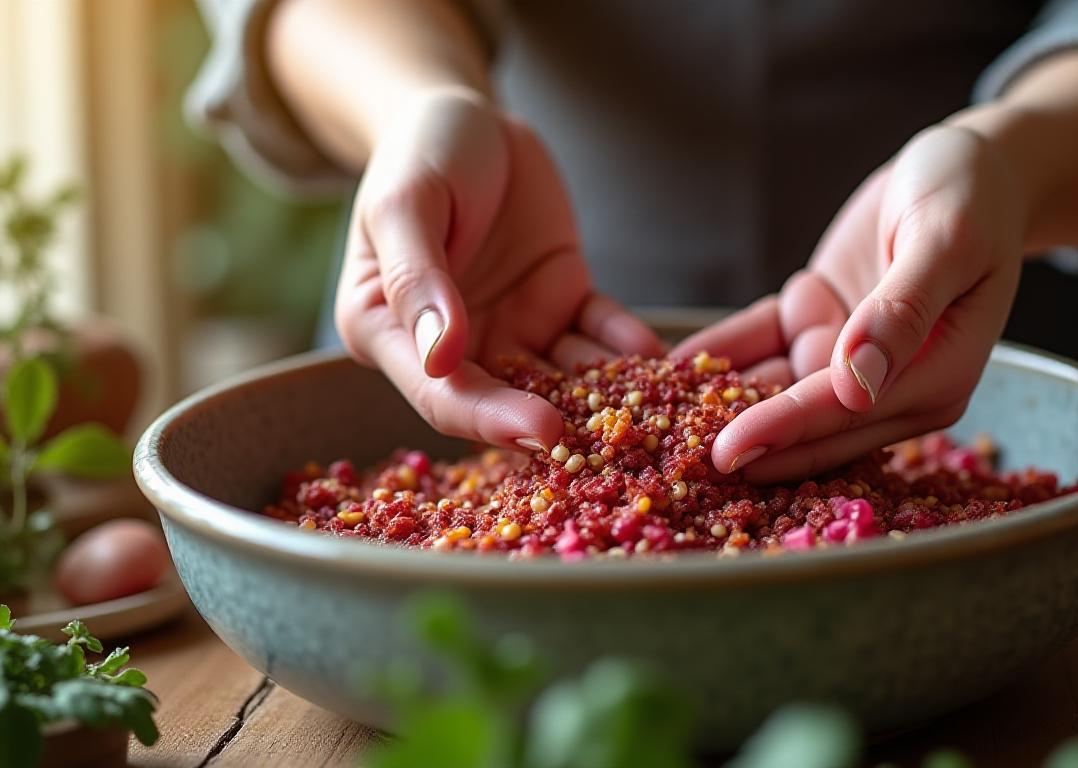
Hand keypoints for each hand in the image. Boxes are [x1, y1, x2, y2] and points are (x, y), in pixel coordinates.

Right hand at [337, 89, 661, 450]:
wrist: (469, 119)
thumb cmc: (419, 154)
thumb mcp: (406, 204)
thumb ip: (417, 277)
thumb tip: (439, 355)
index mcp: (390, 333)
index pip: (441, 395)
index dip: (490, 419)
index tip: (541, 433)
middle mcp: (453, 346)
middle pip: (503, 400)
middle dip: (556, 422)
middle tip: (606, 441)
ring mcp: (511, 327)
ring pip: (560, 375)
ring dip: (603, 396)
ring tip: (651, 412)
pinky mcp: (560, 301)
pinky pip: (598, 332)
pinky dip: (626, 346)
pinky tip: (658, 357)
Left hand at [674, 125, 1025, 480]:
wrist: (971, 166)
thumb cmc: (971, 195)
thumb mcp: (946, 242)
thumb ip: (903, 313)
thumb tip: (856, 385)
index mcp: (935, 379)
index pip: (847, 413)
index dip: (787, 431)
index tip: (730, 452)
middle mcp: (890, 385)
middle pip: (806, 422)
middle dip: (743, 440)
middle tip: (674, 464)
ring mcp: (848, 358)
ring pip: (774, 388)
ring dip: (719, 403)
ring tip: (653, 420)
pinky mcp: (818, 325)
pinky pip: (761, 344)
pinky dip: (719, 354)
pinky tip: (667, 367)